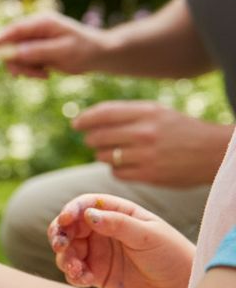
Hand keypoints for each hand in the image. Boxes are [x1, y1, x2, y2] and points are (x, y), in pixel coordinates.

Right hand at [0, 12, 106, 77]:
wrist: (100, 55)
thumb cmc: (86, 50)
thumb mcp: (64, 52)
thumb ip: (39, 51)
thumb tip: (16, 52)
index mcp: (42, 23)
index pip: (14, 29)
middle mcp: (36, 29)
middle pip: (11, 44)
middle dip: (16, 61)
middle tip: (24, 76)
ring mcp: (36, 40)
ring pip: (17, 55)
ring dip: (26, 68)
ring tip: (43, 75)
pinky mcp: (38, 50)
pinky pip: (25, 61)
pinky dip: (31, 70)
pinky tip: (45, 73)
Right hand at [48, 194, 193, 287]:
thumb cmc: (171, 255)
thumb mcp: (148, 235)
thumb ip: (118, 224)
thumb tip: (88, 214)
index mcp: (116, 213)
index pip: (86, 204)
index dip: (71, 209)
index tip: (66, 220)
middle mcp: (102, 230)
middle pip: (69, 227)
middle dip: (60, 234)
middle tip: (61, 245)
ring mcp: (98, 252)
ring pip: (68, 250)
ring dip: (65, 258)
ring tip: (76, 269)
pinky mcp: (96, 273)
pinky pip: (75, 272)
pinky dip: (74, 275)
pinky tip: (85, 280)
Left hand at [73, 101, 230, 186]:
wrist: (213, 152)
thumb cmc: (179, 129)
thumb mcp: (156, 112)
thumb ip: (126, 114)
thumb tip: (90, 119)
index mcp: (146, 112)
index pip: (103, 113)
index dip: (84, 119)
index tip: (75, 124)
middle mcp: (145, 132)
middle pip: (98, 136)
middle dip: (90, 139)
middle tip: (91, 140)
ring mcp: (147, 155)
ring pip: (104, 156)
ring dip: (102, 155)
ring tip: (110, 153)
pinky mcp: (150, 175)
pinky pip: (117, 173)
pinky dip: (115, 169)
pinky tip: (123, 165)